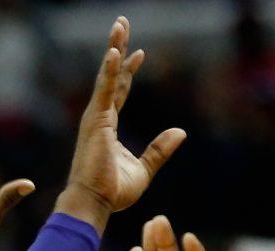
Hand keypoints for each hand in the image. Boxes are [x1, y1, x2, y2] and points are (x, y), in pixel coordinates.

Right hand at [56, 17, 186, 229]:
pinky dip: (109, 70)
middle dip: (117, 48)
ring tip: (120, 25)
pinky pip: (104, 91)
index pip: (119, 92)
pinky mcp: (96, 122)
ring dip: (113, 49)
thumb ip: (160, 149)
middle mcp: (99, 117)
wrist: (95, 204)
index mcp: (108, 127)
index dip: (127, 71)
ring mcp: (95, 117)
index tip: (140, 53)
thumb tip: (180, 131)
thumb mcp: (145, 169)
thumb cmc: (113, 192)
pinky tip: (115, 52)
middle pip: (110, 76)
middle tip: (121, 23)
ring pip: (106, 75)